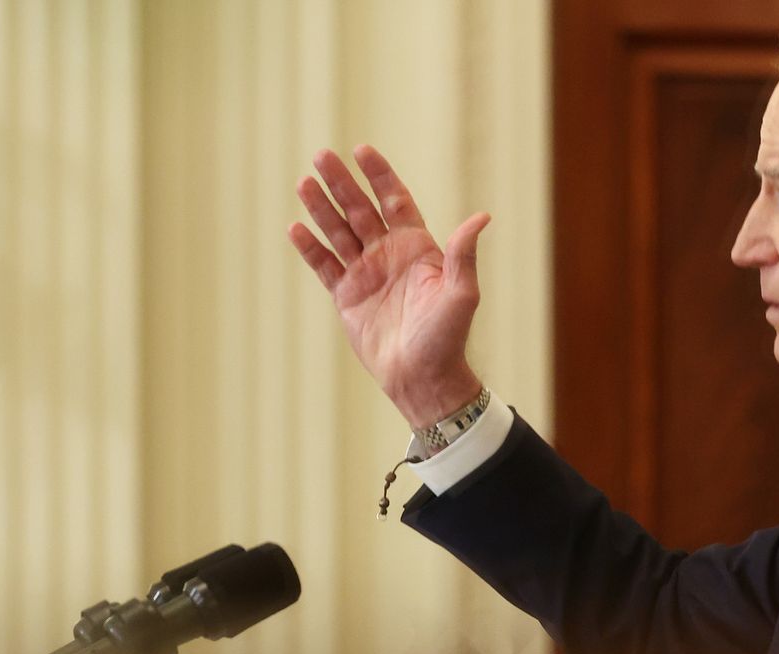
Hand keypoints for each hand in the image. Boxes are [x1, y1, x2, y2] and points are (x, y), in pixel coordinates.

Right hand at [288, 145, 490, 426]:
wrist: (423, 377)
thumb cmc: (447, 337)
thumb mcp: (461, 294)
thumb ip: (463, 254)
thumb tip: (482, 216)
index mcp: (417, 248)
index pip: (395, 201)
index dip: (379, 176)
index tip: (362, 151)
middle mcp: (389, 255)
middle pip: (360, 209)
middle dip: (341, 183)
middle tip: (321, 156)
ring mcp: (366, 274)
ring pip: (339, 232)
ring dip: (321, 208)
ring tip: (303, 183)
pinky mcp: (347, 297)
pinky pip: (325, 266)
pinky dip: (311, 248)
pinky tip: (296, 227)